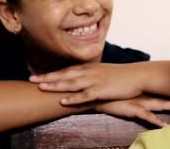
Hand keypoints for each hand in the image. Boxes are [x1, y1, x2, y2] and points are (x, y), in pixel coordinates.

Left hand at [30, 63, 144, 104]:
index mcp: (90, 68)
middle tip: (31, 80)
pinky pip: (85, 95)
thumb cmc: (122, 75)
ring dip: (56, 85)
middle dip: (48, 77)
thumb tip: (82, 78)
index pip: (67, 70)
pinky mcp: (102, 90)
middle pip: (65, 74)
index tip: (38, 75)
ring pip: (72, 83)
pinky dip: (73, 98)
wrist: (138, 75)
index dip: (52, 73)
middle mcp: (90, 72)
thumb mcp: (104, 72)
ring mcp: (95, 81)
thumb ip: (92, 74)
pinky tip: (63, 101)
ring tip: (41, 88)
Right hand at [95, 95, 169, 126]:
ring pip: (163, 106)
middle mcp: (146, 98)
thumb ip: (135, 97)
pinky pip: (148, 117)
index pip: (165, 95)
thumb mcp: (126, 96)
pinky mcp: (134, 109)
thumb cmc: (112, 96)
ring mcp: (141, 103)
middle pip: (169, 100)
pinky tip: (165, 126)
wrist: (98, 93)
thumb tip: (141, 97)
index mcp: (145, 95)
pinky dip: (157, 122)